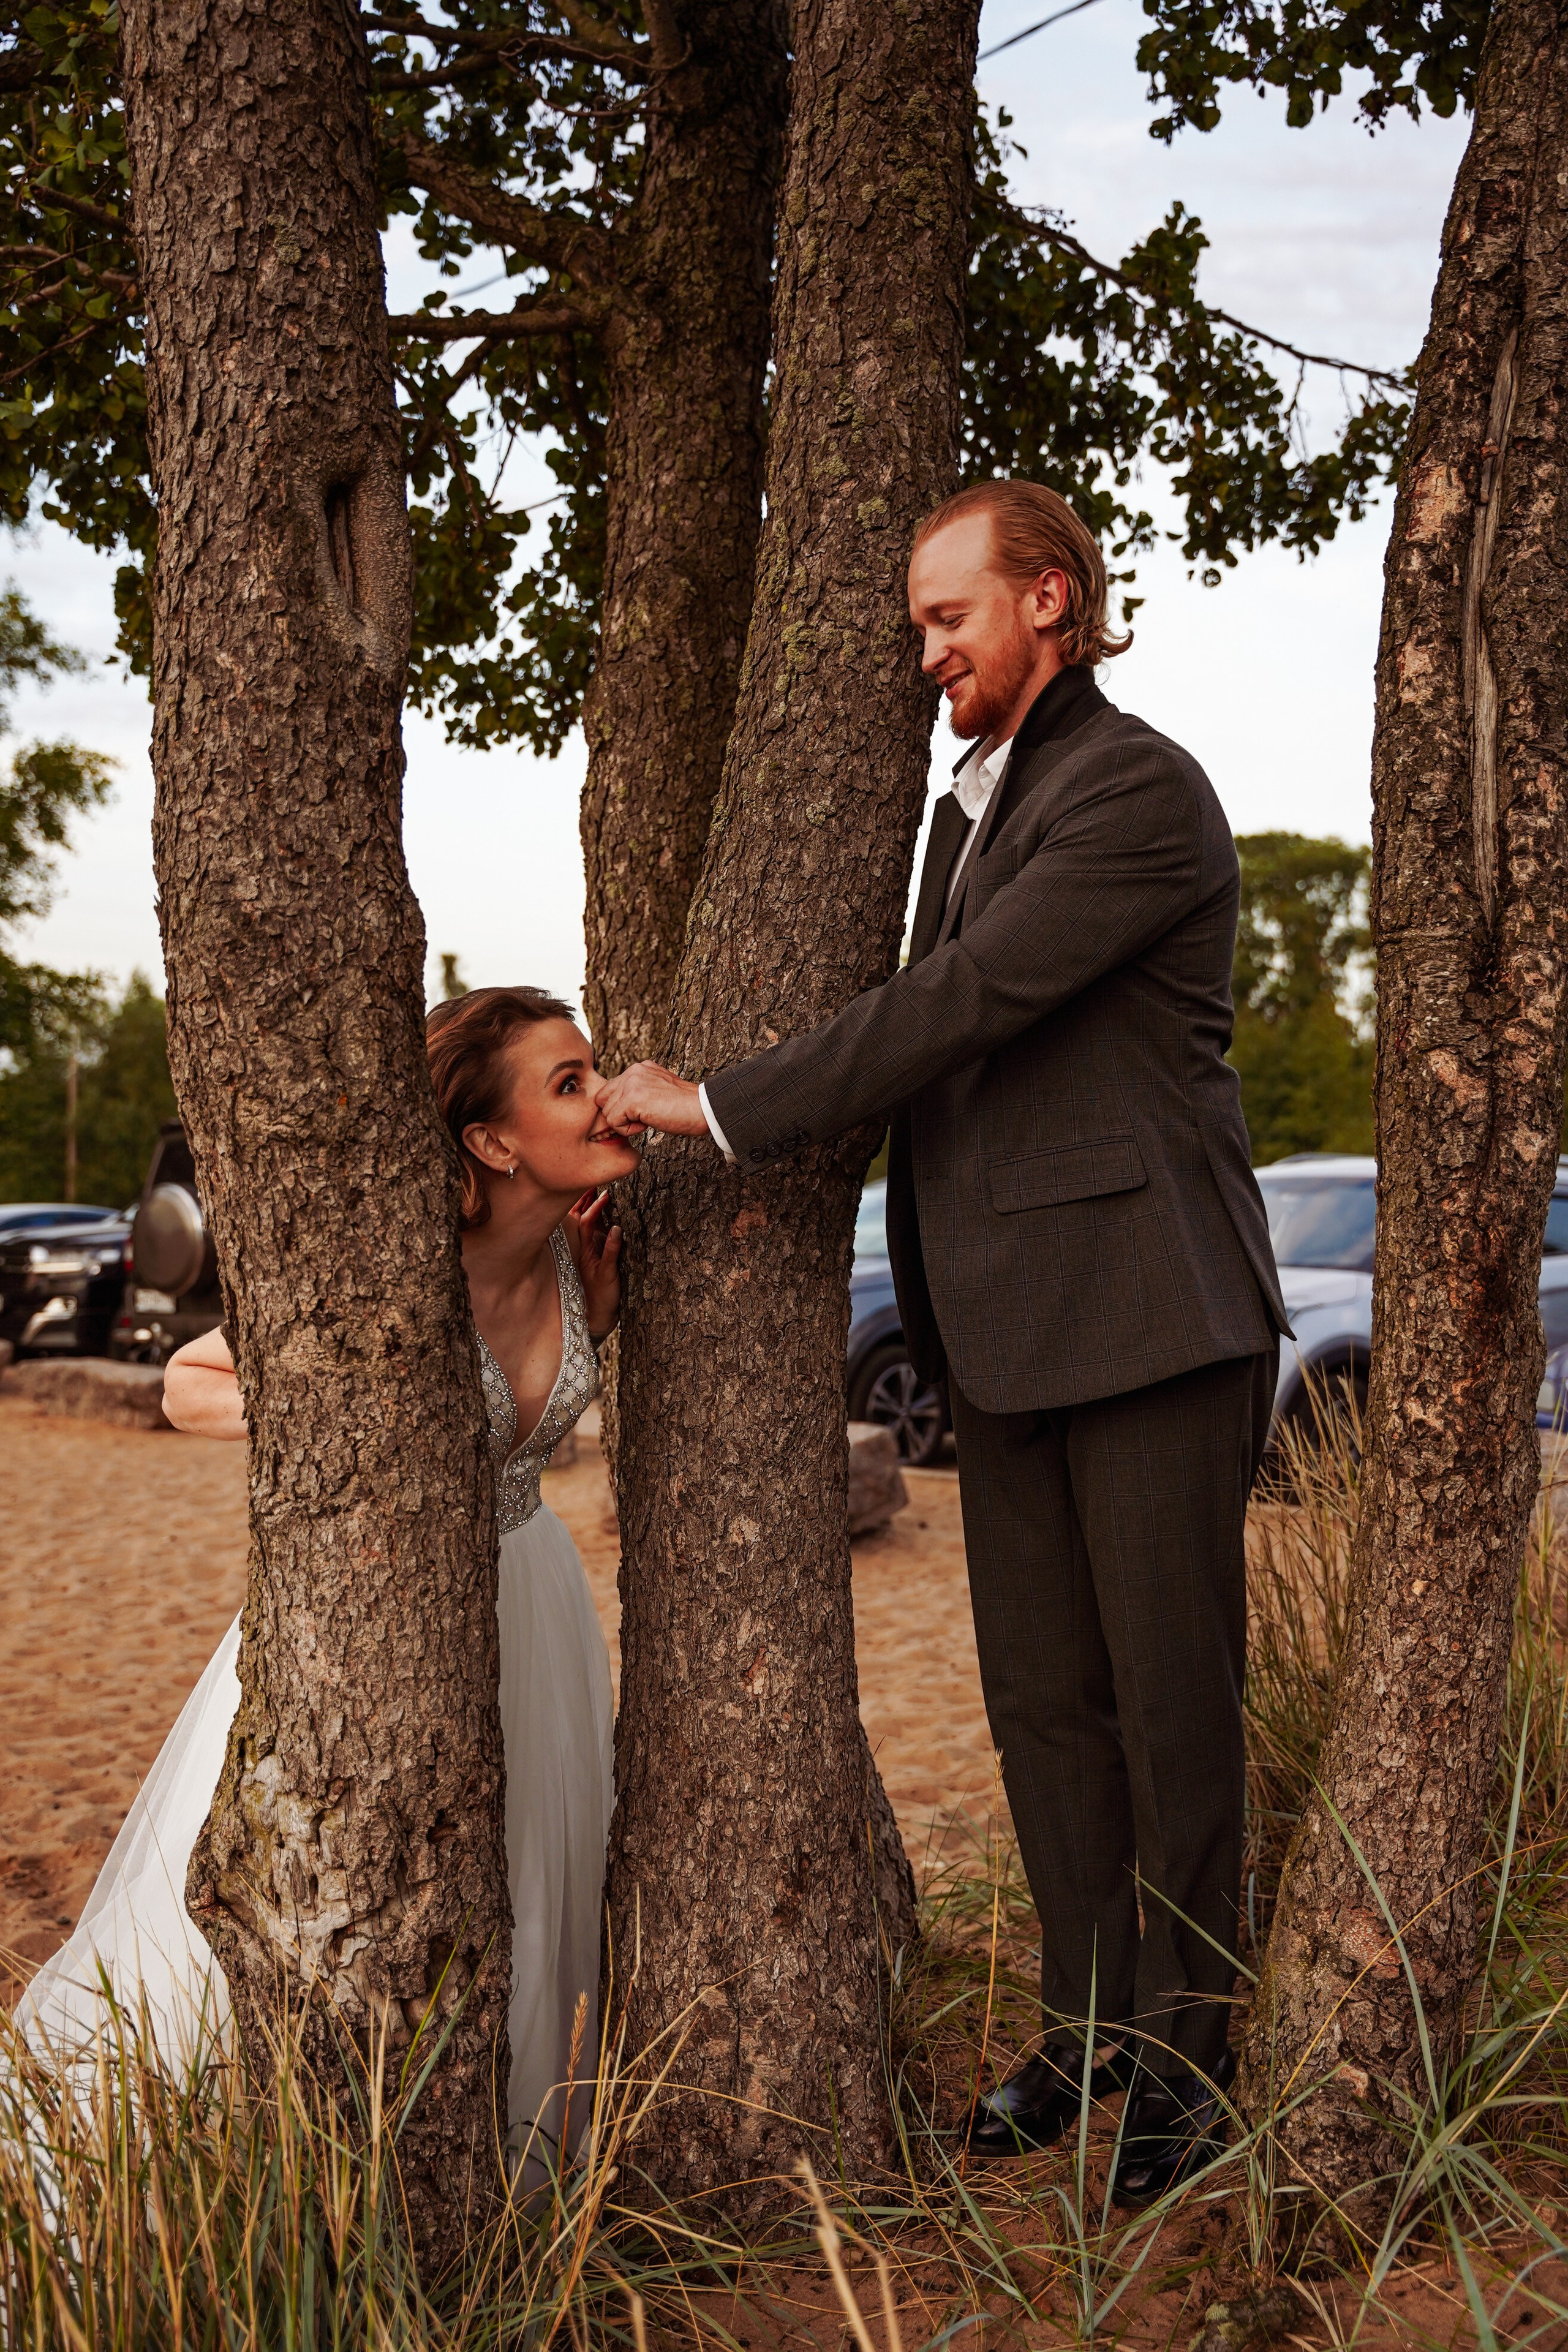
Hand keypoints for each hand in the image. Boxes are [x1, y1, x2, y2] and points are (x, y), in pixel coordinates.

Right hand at [569, 1187, 623, 1341]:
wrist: (599, 1313)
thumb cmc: (601, 1287)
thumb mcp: (602, 1261)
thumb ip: (604, 1241)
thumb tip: (610, 1220)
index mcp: (585, 1247)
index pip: (581, 1218)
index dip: (584, 1201)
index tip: (591, 1183)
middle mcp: (586, 1251)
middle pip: (582, 1220)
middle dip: (586, 1200)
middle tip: (593, 1180)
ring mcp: (593, 1261)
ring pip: (590, 1233)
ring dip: (597, 1214)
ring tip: (606, 1197)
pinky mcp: (605, 1273)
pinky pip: (608, 1255)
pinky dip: (613, 1242)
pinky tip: (617, 1230)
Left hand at [594, 1061, 708, 1140]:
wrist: (704, 1109)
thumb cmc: (686, 1107)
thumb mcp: (658, 1090)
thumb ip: (639, 1092)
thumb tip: (621, 1108)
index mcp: (639, 1068)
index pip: (611, 1090)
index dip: (621, 1107)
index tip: (641, 1114)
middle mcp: (633, 1071)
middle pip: (603, 1100)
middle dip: (617, 1114)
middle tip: (641, 1119)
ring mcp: (632, 1083)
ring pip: (607, 1112)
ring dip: (625, 1123)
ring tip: (648, 1120)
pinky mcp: (632, 1099)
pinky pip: (614, 1121)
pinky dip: (628, 1130)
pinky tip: (647, 1125)